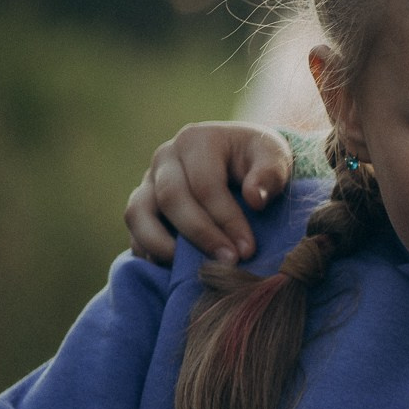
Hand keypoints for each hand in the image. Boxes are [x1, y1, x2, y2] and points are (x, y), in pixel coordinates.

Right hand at [125, 121, 293, 264]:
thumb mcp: (274, 157)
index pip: (206, 185)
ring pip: (138, 213)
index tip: (247, 249)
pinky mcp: (142, 202)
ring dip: (162, 245)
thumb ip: (270, 174)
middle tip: (229, 262)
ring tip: (191, 269)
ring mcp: (149, 179)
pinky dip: (147, 250)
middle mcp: (166, 156)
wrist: (241, 159)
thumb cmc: (259, 160)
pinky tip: (173, 268)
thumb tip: (254, 199)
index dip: (226, 220)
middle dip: (201, 235)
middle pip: (171, 198)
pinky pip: (134, 228)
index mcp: (197, 140)